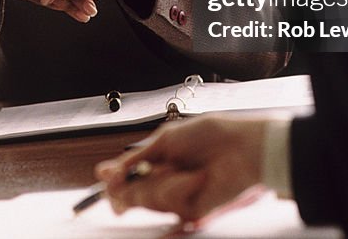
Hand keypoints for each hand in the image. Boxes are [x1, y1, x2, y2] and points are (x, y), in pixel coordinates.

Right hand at [94, 114, 266, 220]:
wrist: (243, 148)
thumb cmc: (211, 136)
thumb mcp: (164, 140)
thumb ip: (133, 159)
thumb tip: (105, 172)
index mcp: (157, 162)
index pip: (126, 180)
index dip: (114, 182)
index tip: (108, 178)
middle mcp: (164, 182)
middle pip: (130, 196)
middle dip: (130, 185)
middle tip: (141, 174)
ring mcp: (177, 197)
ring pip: (147, 200)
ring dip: (163, 182)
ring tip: (185, 169)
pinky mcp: (191, 211)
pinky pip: (171, 203)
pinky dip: (181, 188)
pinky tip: (197, 178)